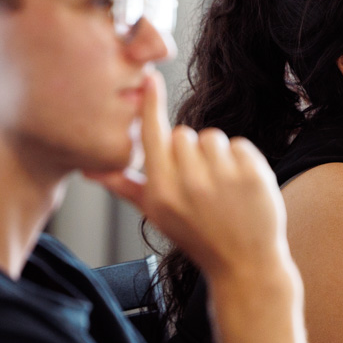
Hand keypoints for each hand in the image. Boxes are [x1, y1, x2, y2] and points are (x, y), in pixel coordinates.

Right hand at [87, 71, 290, 283]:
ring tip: (219, 186)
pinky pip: (238, 144)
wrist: (244, 265)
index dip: (151, 105)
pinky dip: (240, 160)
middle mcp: (189, 183)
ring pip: (211, 137)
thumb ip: (124, 186)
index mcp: (161, 191)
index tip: (149, 78)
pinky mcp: (253, 174)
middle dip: (189, 150)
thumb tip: (89, 170)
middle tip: (198, 182)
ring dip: (215, 155)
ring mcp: (223, 178)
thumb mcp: (155, 214)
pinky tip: (239, 187)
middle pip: (183, 133)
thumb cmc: (195, 235)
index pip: (153, 135)